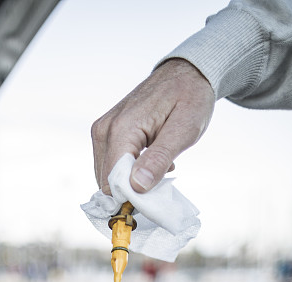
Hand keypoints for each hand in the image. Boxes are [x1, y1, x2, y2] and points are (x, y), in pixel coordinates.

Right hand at [91, 58, 214, 193]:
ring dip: (130, 181)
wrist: (185, 73)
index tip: (154, 196)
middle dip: (131, 190)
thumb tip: (136, 187)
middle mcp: (104, 130)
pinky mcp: (104, 133)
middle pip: (106, 182)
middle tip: (159, 178)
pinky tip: (147, 160)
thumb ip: (158, 159)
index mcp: (122, 130)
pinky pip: (109, 165)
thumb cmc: (189, 98)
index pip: (113, 181)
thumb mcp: (183, 130)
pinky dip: (127, 172)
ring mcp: (101, 131)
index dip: (131, 197)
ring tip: (156, 165)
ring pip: (106, 177)